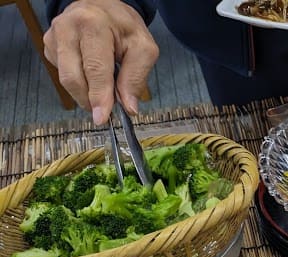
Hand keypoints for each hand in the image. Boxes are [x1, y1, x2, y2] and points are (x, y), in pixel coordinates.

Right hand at [44, 0, 159, 124]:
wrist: (100, 5)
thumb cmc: (123, 27)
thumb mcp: (143, 48)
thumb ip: (136, 77)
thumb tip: (129, 108)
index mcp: (93, 25)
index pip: (94, 68)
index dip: (98, 97)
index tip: (102, 118)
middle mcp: (67, 28)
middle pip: (73, 77)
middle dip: (89, 100)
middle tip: (105, 112)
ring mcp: (54, 36)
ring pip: (65, 79)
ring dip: (84, 94)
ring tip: (102, 93)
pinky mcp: (49, 45)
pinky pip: (61, 74)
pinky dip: (78, 83)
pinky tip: (90, 75)